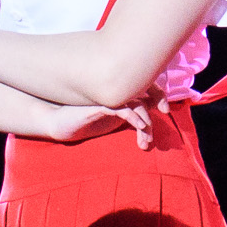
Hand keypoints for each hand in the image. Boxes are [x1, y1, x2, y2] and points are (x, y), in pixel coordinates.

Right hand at [34, 102, 154, 147]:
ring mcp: (107, 97)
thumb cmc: (86, 121)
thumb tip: (150, 118)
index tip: (166, 110)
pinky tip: (139, 127)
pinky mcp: (99, 106)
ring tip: (145, 141)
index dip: (159, 93)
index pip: (146, 85)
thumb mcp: (114, 119)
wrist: (60, 123)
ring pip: (136, 104)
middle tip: (152, 138)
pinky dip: (133, 117)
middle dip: (154, 114)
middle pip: (145, 94)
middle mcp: (115, 91)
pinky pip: (121, 108)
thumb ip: (130, 115)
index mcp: (121, 92)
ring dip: (145, 124)